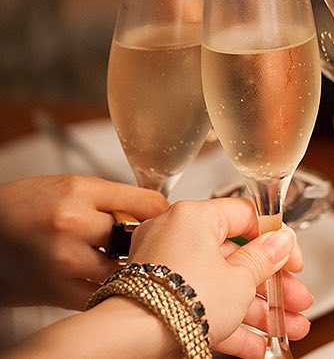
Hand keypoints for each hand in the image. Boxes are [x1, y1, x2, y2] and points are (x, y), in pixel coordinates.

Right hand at [0, 174, 167, 308]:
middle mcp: (72, 223)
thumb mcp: (68, 186)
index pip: (146, 203)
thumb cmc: (23, 206)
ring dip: (128, 268)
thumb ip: (109, 198)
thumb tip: (155, 210)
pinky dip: (108, 289)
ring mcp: (64, 260)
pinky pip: (101, 294)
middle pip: (137, 237)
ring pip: (123, 269)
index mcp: (79, 191)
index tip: (164, 219)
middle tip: (147, 242)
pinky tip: (105, 280)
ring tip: (126, 262)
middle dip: (144, 240)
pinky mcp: (55, 291)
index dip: (160, 212)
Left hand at [129, 197, 311, 357]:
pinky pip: (202, 305)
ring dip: (258, 310)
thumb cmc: (179, 301)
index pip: (246, 217)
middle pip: (237, 258)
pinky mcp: (159, 299)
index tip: (292, 261)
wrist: (132, 341)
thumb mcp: (240, 279)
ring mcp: (165, 270)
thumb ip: (265, 259)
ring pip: (223, 286)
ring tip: (287, 328)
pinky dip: (229, 322)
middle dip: (272, 286)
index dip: (276, 240)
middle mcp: (176, 236)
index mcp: (195, 217)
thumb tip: (280, 242)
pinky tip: (257, 344)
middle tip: (295, 300)